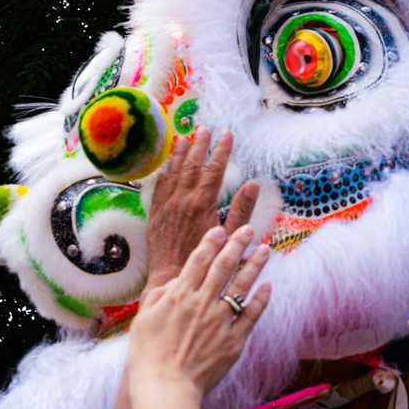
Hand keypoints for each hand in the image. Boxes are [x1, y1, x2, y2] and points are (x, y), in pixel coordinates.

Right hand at [128, 225, 272, 398]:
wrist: (166, 387)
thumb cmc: (148, 356)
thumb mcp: (143, 320)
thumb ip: (160, 296)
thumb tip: (175, 281)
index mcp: (179, 296)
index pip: (198, 261)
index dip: (210, 242)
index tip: (220, 228)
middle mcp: (202, 303)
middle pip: (223, 267)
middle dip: (237, 244)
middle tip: (248, 229)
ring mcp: (220, 321)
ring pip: (241, 286)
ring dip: (254, 265)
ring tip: (265, 249)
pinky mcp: (233, 340)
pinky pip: (251, 315)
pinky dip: (261, 299)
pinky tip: (268, 286)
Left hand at [143, 128, 260, 293]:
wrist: (173, 279)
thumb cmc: (207, 262)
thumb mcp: (231, 237)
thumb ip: (242, 210)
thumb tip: (253, 184)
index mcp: (202, 203)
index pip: (214, 169)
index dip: (221, 150)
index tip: (227, 134)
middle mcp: (182, 200)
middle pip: (192, 166)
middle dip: (200, 146)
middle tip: (205, 129)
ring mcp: (166, 206)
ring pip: (173, 172)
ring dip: (180, 153)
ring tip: (185, 137)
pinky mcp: (154, 214)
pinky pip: (159, 186)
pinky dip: (164, 171)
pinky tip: (168, 163)